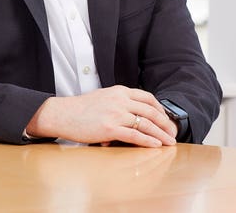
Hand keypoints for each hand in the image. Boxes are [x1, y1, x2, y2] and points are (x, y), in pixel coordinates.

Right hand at [25, 86, 177, 146]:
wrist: (62, 114)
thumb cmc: (80, 108)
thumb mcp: (102, 97)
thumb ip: (119, 101)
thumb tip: (135, 112)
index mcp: (118, 91)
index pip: (147, 98)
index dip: (161, 109)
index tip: (166, 119)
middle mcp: (119, 100)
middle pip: (151, 111)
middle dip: (166, 123)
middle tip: (173, 133)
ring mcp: (115, 114)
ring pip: (146, 124)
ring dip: (161, 134)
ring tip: (169, 142)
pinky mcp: (110, 128)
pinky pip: (135, 135)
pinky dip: (148, 141)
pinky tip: (155, 145)